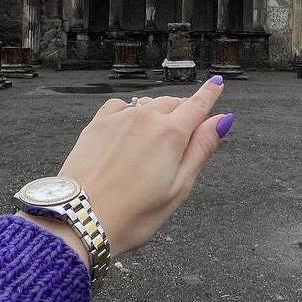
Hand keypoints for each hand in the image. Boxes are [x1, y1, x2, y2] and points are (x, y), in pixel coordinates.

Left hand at [37, 77, 230, 261]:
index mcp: (171, 134)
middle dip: (182, 113)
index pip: (197, 105)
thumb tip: (221, 120)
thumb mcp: (178, 188)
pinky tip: (128, 128)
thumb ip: (201, 150)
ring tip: (154, 139)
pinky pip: (120, 107)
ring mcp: (118, 119)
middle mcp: (145, 118)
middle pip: (173, 104)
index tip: (217, 83)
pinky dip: (130, 113)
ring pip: (147, 105)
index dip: (210, 94)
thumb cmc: (132, 214)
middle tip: (184, 134)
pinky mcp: (97, 125)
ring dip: (156, 114)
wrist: (80, 217)